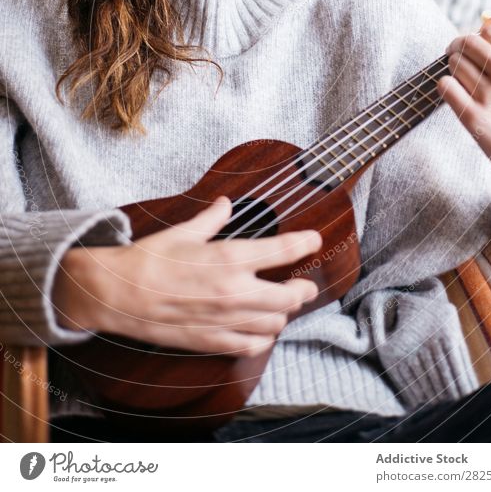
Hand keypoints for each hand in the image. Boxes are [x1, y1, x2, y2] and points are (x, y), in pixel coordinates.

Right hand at [52, 195, 320, 355]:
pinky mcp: (212, 341)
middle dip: (302, 289)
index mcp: (230, 258)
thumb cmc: (149, 259)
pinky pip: (252, 344)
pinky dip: (264, 337)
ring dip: (284, 313)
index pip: (283, 250)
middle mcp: (234, 291)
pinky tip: (263, 329)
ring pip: (275, 322)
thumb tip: (225, 204)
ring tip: (284, 305)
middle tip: (305, 284)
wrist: (118, 294)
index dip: (304, 243)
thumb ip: (211, 219)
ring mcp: (225, 320)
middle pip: (289, 296)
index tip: (314, 239)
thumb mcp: (183, 231)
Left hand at [436, 23, 490, 212]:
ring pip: (454, 64)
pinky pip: (445, 86)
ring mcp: (490, 96)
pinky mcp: (474, 118)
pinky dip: (445, 86)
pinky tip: (453, 92)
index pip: (489, 32)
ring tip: (459, 78)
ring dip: (452, 67)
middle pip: (467, 43)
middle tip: (455, 54)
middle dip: (458, 47)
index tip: (474, 46)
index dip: (478, 37)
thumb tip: (488, 35)